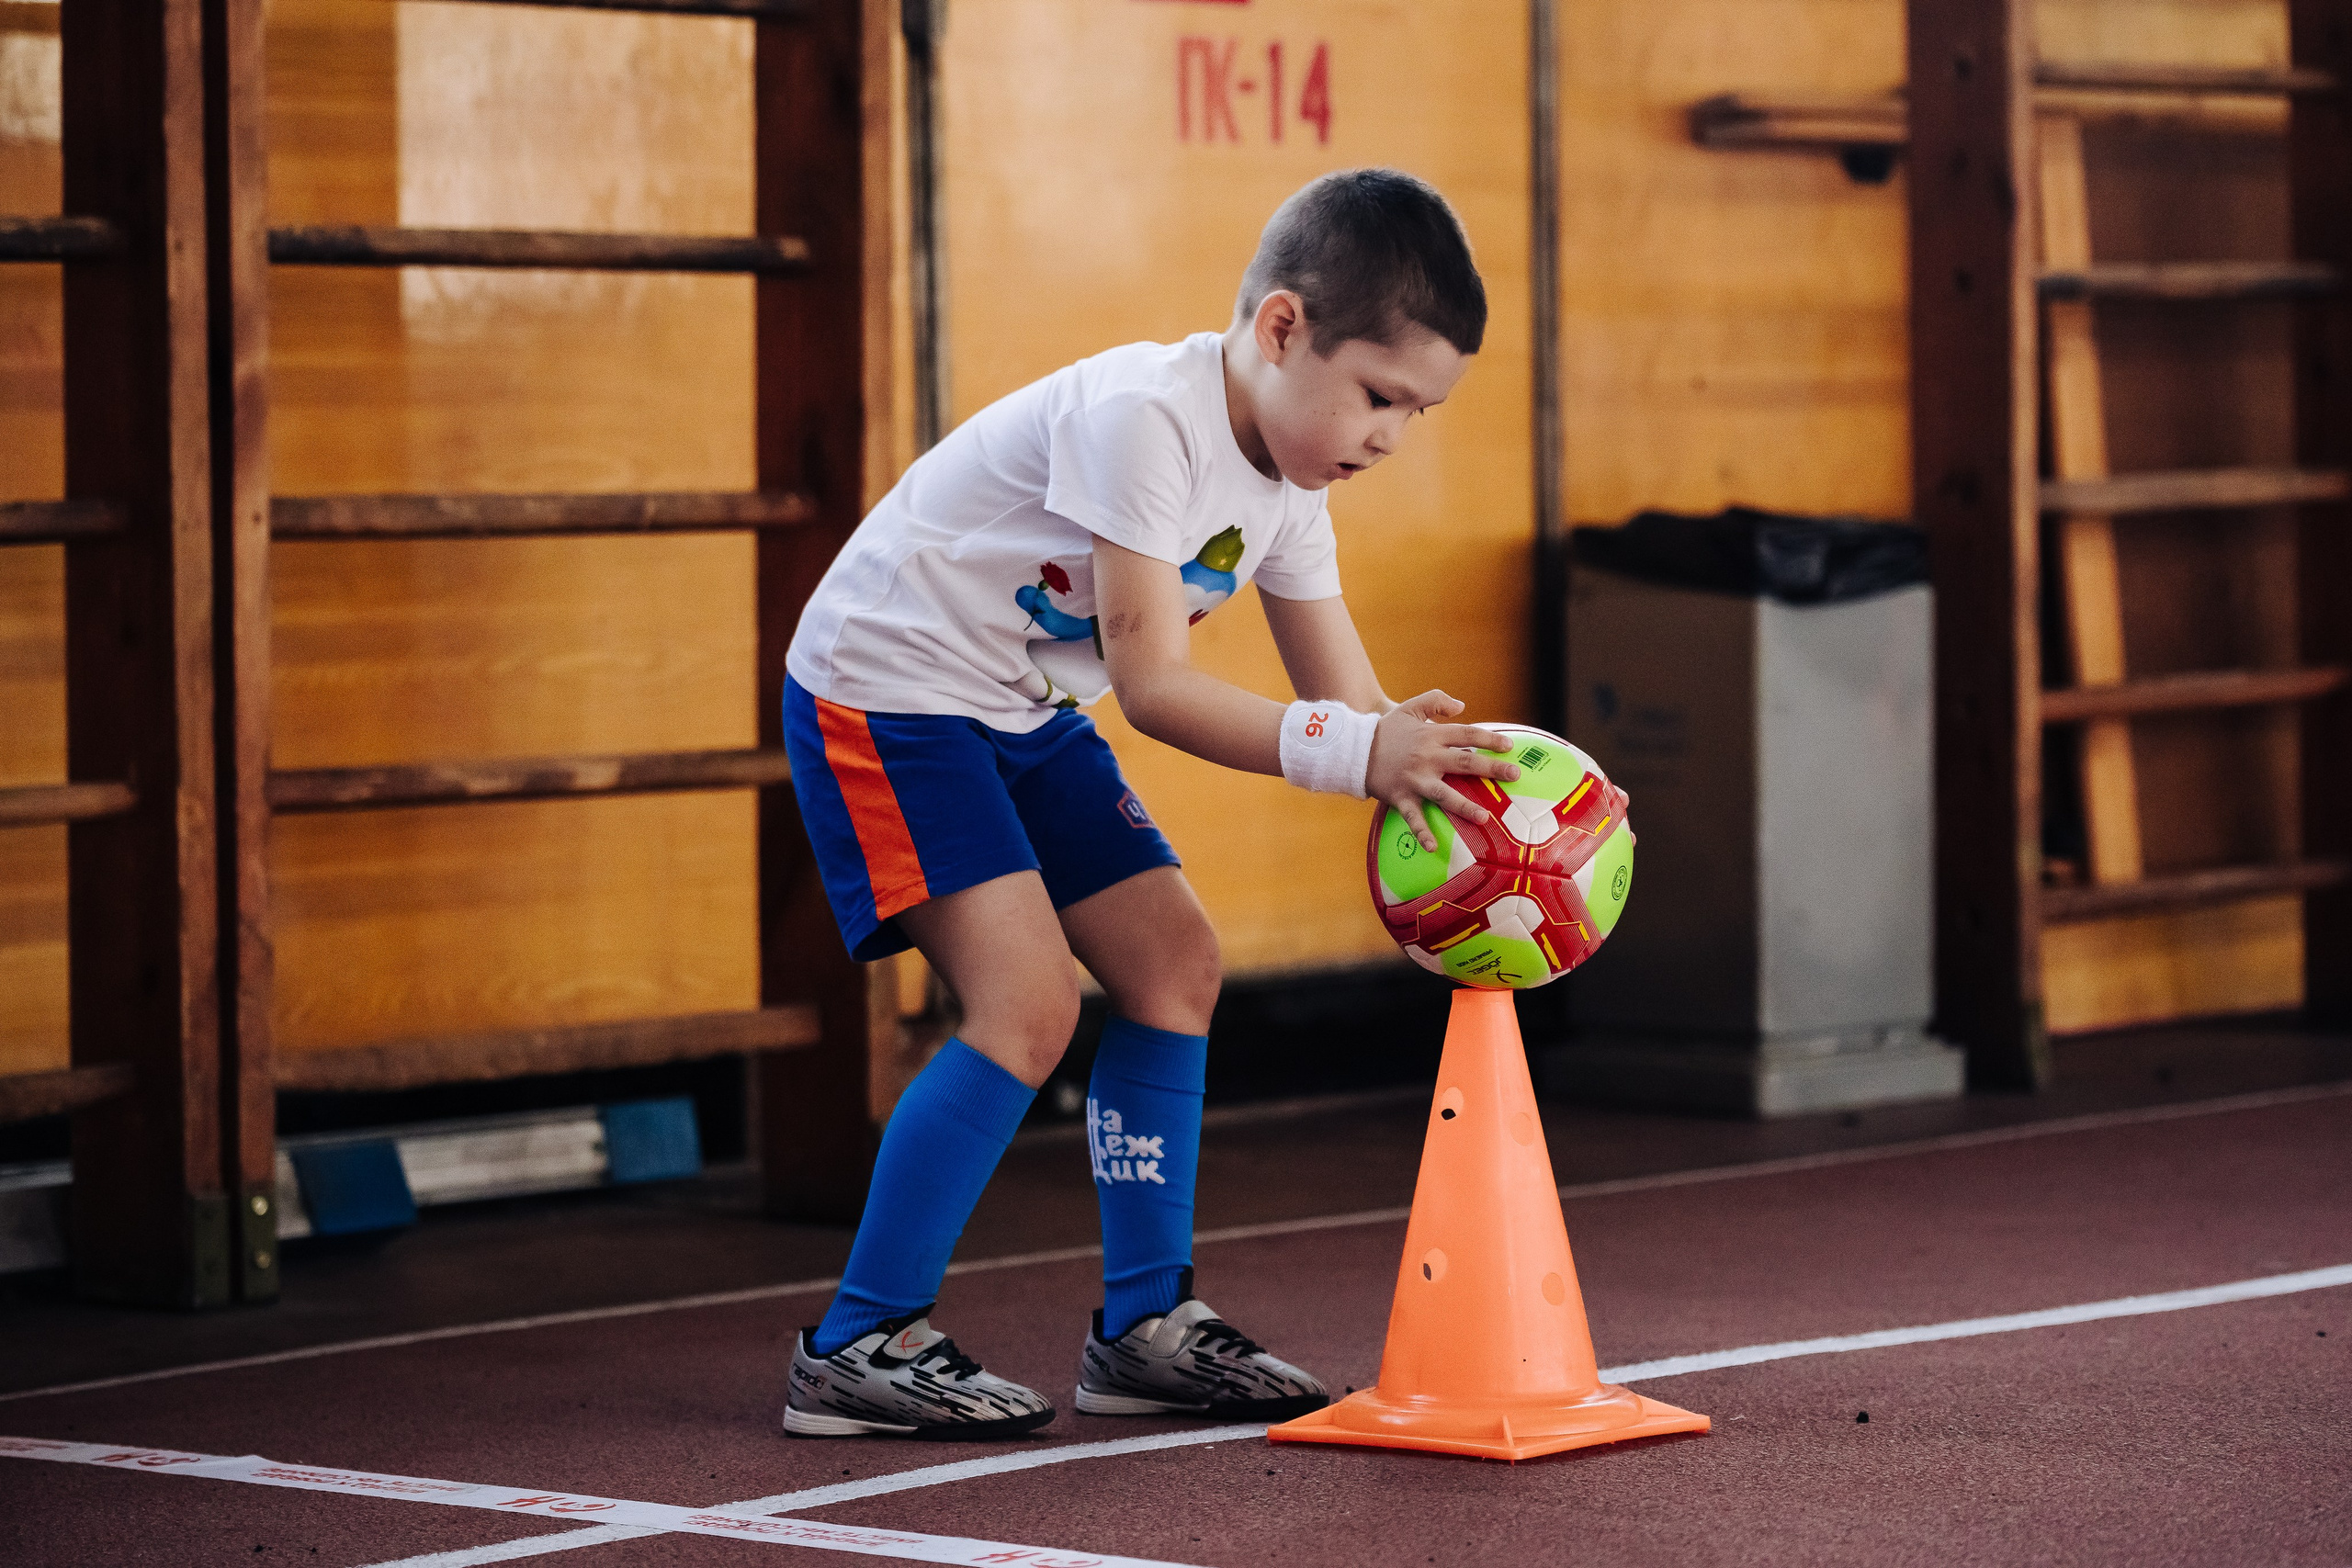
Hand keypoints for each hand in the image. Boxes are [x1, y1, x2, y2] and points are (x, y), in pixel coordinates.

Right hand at [1365, 690, 1520, 851]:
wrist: (1353, 749)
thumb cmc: (1386, 729)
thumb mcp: (1409, 707)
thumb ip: (1436, 701)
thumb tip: (1462, 706)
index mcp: (1431, 735)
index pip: (1467, 735)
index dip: (1489, 739)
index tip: (1509, 746)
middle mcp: (1426, 758)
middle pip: (1464, 763)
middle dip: (1491, 769)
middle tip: (1514, 775)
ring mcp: (1413, 779)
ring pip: (1443, 794)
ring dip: (1464, 806)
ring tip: (1485, 817)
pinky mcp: (1400, 797)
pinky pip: (1413, 817)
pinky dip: (1422, 832)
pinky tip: (1433, 847)